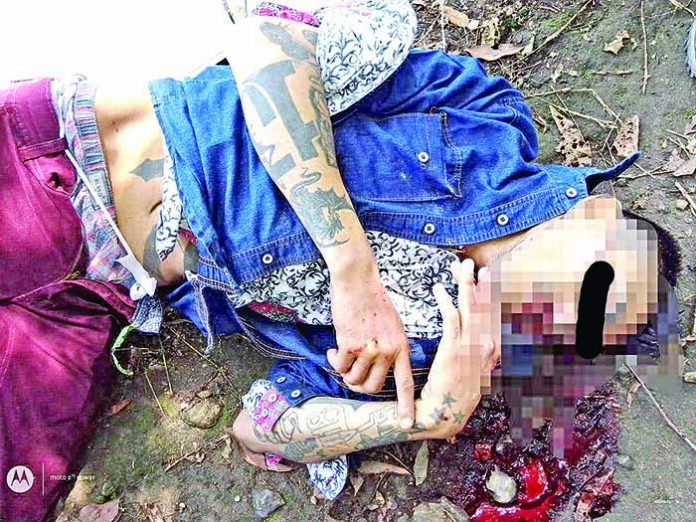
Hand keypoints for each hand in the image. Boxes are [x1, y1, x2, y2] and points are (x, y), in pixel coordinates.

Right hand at [327, 265, 414, 428]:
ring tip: (340, 355)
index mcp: (401, 346)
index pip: (405, 383)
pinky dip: (333, 359)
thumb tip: (377, 367)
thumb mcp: (392, 324)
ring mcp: (369, 349)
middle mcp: (387, 351)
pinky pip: (339, 366)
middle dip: (358, 386)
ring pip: (352, 379)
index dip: (406, 406)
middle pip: (373, 387)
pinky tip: (332, 348)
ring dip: (343, 371)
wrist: (357, 281)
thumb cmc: (373, 300)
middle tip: (350, 374)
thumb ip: (389, 347)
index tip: (407, 426)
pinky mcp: (350, 345)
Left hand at [418, 259, 498, 436]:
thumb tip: (481, 349)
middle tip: (473, 264)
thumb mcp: (472, 378)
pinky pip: (452, 319)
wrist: (444, 417)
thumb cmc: (452, 397)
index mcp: (487, 351)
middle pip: (485, 306)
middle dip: (480, 283)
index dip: (489, 295)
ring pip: (471, 308)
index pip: (492, 316)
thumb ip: (478, 361)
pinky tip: (439, 289)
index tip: (486, 278)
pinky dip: (447, 301)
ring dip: (466, 285)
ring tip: (461, 267)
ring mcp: (469, 348)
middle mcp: (483, 346)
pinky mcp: (454, 350)